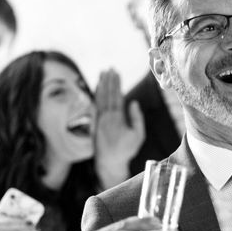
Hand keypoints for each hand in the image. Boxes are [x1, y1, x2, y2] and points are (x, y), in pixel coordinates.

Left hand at [94, 69, 145, 184]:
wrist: (109, 162)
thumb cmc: (126, 150)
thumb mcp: (138, 135)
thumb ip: (136, 118)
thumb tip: (133, 103)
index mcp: (117, 118)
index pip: (116, 96)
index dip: (116, 83)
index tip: (117, 72)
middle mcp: (106, 116)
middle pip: (107, 94)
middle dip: (109, 80)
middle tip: (110, 68)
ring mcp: (98, 119)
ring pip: (99, 98)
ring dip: (100, 84)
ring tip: (102, 73)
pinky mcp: (94, 123)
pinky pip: (95, 105)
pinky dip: (96, 95)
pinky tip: (96, 88)